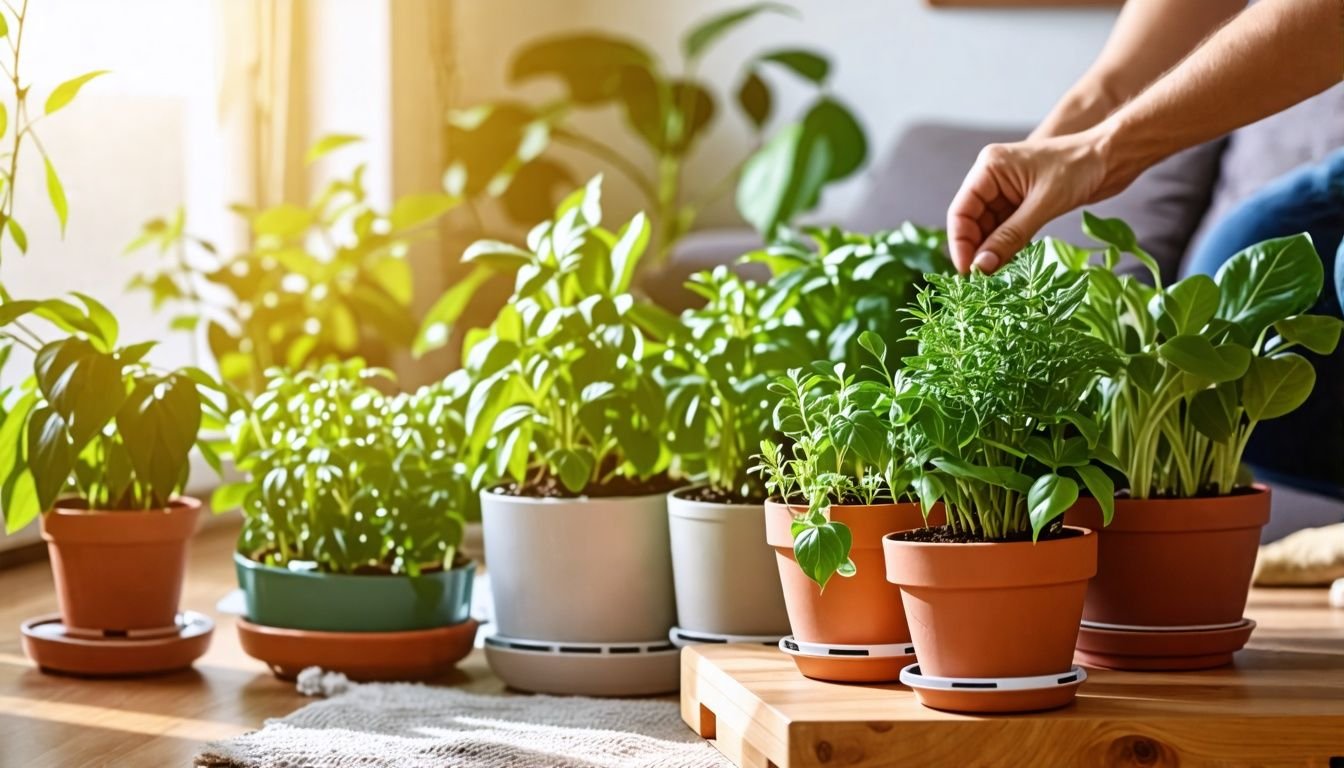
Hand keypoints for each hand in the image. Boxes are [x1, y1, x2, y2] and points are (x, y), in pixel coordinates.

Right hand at [947, 130, 1118, 274]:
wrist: (1112, 156)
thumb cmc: (1080, 168)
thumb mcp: (1043, 204)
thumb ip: (1010, 237)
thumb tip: (981, 267)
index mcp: (989, 168)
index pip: (960, 210)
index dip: (960, 243)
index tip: (967, 272)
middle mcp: (992, 178)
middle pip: (971, 221)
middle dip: (976, 250)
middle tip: (982, 280)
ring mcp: (1007, 191)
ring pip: (988, 228)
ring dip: (992, 251)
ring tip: (996, 276)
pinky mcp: (1022, 202)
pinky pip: (1006, 229)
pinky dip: (1007, 246)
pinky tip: (1010, 263)